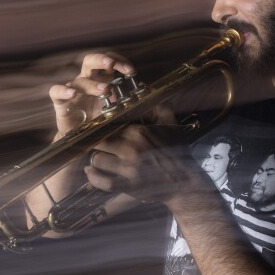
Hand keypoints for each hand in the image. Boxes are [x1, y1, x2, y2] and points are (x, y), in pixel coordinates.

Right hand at [49, 52, 135, 136]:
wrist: (81, 140)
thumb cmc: (100, 122)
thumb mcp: (119, 111)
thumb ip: (131, 101)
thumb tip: (145, 89)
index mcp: (101, 79)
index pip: (109, 62)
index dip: (119, 61)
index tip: (131, 70)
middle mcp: (86, 81)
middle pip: (91, 61)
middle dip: (102, 60)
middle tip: (112, 64)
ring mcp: (72, 90)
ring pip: (80, 80)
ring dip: (93, 84)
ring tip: (105, 90)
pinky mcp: (60, 102)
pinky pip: (56, 91)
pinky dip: (63, 91)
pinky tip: (72, 94)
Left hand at [83, 105, 206, 204]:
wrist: (184, 181)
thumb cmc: (176, 151)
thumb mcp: (171, 125)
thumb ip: (159, 106)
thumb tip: (145, 87)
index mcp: (138, 132)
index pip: (108, 125)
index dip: (100, 126)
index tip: (99, 128)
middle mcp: (130, 149)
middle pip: (98, 142)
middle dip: (95, 142)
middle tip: (97, 143)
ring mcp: (127, 169)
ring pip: (96, 160)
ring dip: (95, 158)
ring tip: (98, 157)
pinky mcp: (126, 186)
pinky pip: (101, 181)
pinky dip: (93, 177)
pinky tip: (91, 171)